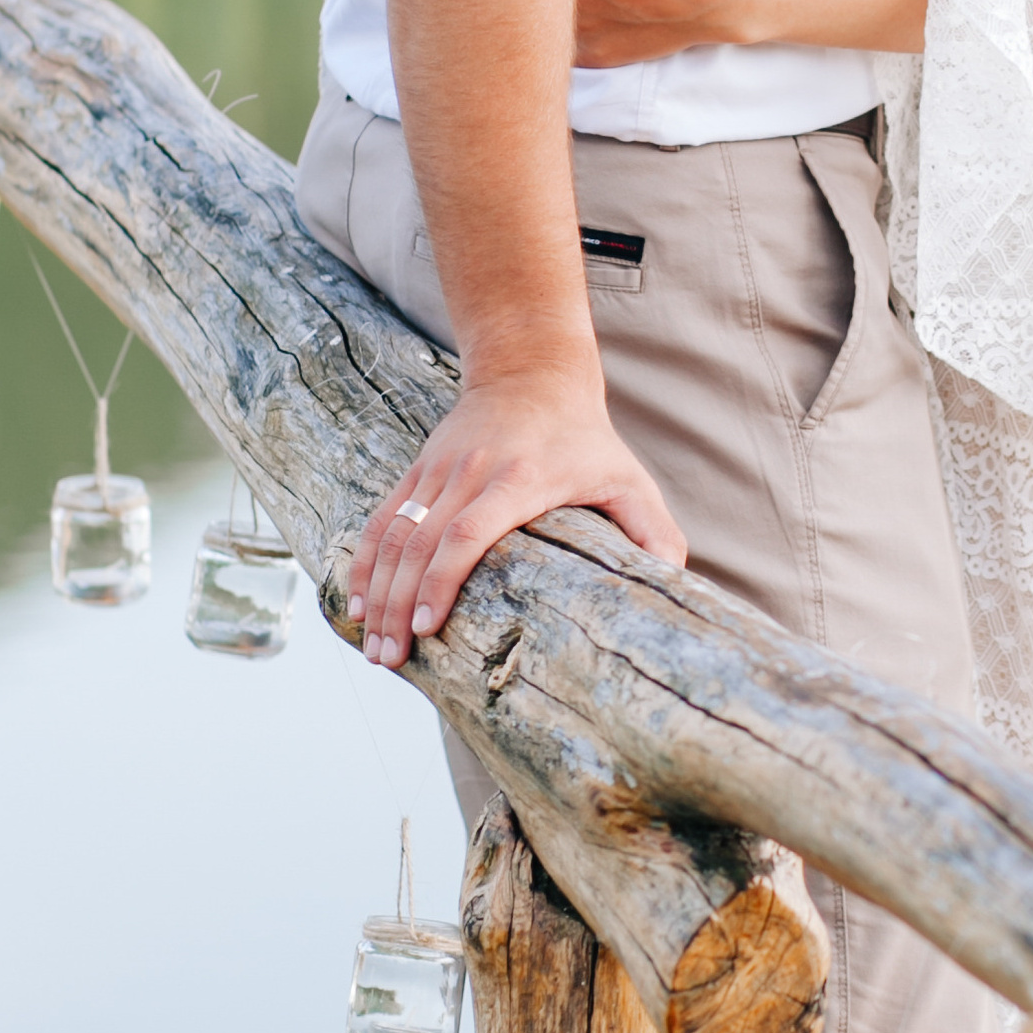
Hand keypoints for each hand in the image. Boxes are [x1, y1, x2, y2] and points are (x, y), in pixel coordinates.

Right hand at [348, 362, 687, 654]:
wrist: (532, 373)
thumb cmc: (586, 438)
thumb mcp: (628, 477)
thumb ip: (652, 529)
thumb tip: (675, 579)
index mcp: (518, 481)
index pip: (467, 534)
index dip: (442, 581)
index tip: (429, 627)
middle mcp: (468, 475)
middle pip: (420, 545)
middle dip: (399, 606)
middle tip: (391, 659)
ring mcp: (437, 471)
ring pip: (393, 535)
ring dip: (377, 592)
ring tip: (372, 645)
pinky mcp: (418, 472)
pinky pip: (382, 519)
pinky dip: (364, 562)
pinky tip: (356, 602)